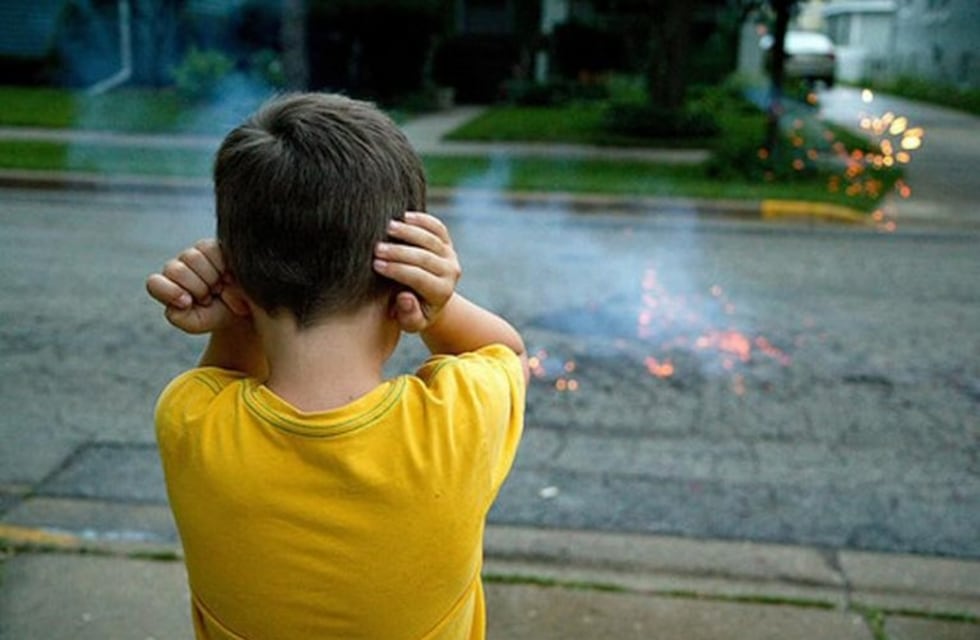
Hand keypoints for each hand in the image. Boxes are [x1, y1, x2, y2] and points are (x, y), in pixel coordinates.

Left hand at [146, 239, 243, 333]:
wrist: (244, 309)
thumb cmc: (216, 315)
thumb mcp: (197, 323)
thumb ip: (180, 317)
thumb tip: (182, 300)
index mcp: (168, 287)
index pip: (154, 284)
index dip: (170, 292)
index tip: (188, 302)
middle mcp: (177, 268)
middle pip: (175, 270)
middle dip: (197, 288)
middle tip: (210, 297)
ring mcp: (194, 255)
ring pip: (192, 258)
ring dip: (211, 278)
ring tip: (220, 287)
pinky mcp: (213, 245)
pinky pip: (211, 250)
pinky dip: (222, 265)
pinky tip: (228, 276)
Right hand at [373, 212, 460, 332]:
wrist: (429, 300)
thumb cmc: (414, 312)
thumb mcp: (411, 323)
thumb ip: (408, 315)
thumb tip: (405, 298)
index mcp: (442, 292)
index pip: (419, 278)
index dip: (398, 270)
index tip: (377, 265)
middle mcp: (451, 272)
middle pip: (425, 257)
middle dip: (399, 251)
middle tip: (376, 248)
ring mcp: (450, 255)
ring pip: (431, 239)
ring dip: (409, 232)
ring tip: (388, 227)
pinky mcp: (447, 242)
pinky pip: (438, 227)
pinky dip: (423, 220)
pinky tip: (405, 216)